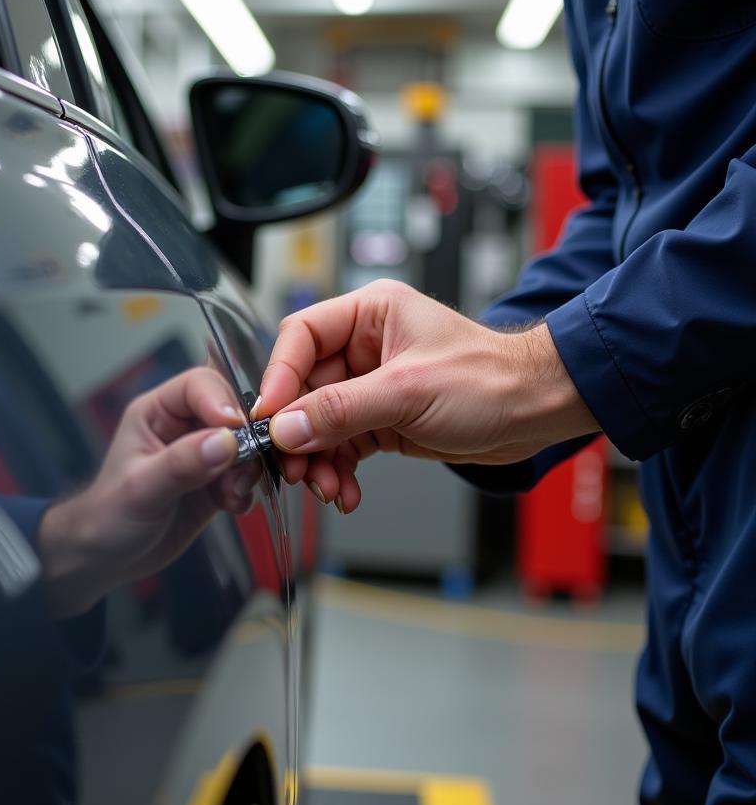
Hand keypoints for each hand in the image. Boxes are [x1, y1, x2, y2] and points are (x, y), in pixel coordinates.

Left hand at [39, 367, 260, 615]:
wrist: (109, 558)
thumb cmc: (109, 516)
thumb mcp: (141, 489)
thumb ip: (181, 464)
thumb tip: (225, 442)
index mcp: (157, 411)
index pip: (199, 385)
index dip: (222, 401)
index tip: (238, 429)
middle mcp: (184, 426)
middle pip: (232, 410)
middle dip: (244, 439)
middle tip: (241, 470)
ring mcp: (204, 453)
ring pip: (246, 443)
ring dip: (247, 469)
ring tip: (232, 495)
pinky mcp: (217, 481)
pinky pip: (247, 474)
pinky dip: (247, 490)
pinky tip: (232, 507)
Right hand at [254, 279, 597, 511]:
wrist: (537, 413)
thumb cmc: (492, 380)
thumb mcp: (408, 392)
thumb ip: (341, 410)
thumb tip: (287, 427)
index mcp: (370, 314)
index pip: (301, 336)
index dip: (279, 377)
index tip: (269, 417)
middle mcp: (365, 346)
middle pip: (304, 387)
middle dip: (298, 432)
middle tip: (294, 465)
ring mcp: (372, 385)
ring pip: (319, 422)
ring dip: (318, 459)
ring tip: (327, 486)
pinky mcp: (381, 419)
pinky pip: (342, 445)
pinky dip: (339, 470)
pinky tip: (346, 490)